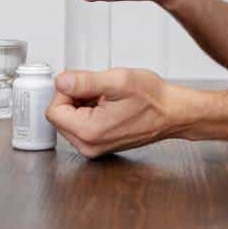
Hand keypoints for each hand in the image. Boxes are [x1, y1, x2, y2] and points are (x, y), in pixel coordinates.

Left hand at [44, 68, 188, 157]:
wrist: (173, 113)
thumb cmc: (153, 99)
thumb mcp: (119, 81)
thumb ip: (85, 81)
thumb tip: (60, 82)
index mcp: (89, 132)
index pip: (54, 110)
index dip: (66, 91)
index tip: (86, 85)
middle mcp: (88, 145)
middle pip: (60, 116)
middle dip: (75, 97)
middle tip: (101, 91)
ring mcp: (94, 147)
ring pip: (71, 118)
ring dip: (84, 103)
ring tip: (108, 98)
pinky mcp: (100, 144)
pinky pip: (82, 124)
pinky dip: (91, 110)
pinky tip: (111, 105)